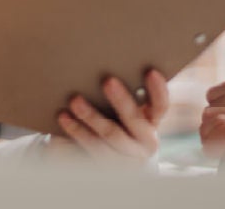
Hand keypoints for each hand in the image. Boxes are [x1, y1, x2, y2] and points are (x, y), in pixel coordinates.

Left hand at [50, 70, 168, 164]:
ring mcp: (126, 157)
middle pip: (133, 119)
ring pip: (109, 136)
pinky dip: (76, 132)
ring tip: (75, 101)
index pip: (160, 106)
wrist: (113, 164)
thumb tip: (112, 58)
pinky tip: (64, 118)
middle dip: (121, 100)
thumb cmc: (117, 124)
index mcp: (152, 123)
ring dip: (92, 117)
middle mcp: (143, 142)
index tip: (151, 71)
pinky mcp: (105, 166)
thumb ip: (127, 95)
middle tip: (108, 81)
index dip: (158, 90)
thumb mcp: (128, 112)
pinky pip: (90, 148)